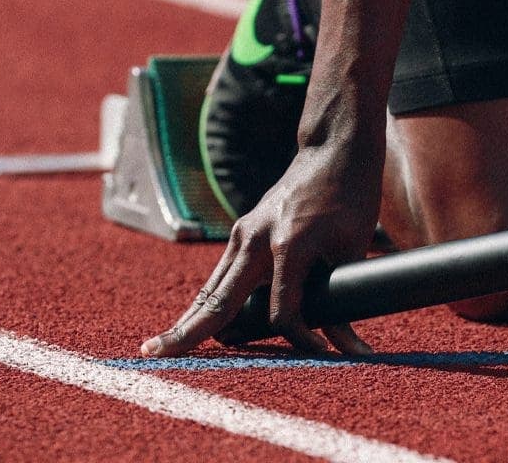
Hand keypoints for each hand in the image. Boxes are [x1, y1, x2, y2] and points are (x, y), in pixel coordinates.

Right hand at [140, 143, 382, 355]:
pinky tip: (192, 322)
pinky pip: (220, 274)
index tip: (322, 355)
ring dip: (190, 319)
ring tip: (162, 347)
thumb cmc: (351, 198)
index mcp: (288, 245)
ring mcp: (244, 234)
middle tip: (154, 356)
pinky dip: (207, 300)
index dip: (302, 340)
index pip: (283, 312)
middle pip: (218, 300)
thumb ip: (345, 297)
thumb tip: (349, 346)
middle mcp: (256, 240)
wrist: (333, 151)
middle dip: (189, 332)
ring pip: (211, 288)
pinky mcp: (242, 232)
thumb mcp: (353, 249)